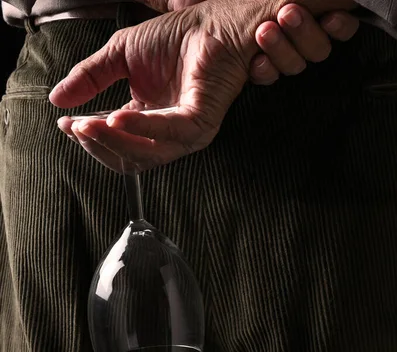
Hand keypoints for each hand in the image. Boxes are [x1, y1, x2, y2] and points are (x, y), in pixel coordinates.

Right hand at [50, 0, 356, 171]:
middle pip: (129, 157)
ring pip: (146, 154)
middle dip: (97, 144)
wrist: (211, 21)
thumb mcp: (120, 56)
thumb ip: (90, 78)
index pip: (116, 143)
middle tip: (75, 127)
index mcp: (150, 119)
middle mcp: (169, 132)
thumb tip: (57, 100)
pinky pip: (168, 134)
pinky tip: (116, 118)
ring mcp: (187, 131)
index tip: (65, 123)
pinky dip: (140, 128)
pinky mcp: (201, 122)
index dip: (89, 137)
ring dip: (112, 141)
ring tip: (87, 125)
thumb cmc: (175, 37)